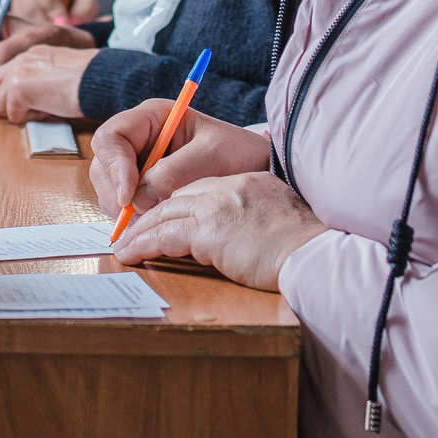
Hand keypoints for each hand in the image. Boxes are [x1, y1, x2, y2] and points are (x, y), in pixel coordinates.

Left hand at [0, 46, 92, 121]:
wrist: (100, 78)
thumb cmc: (86, 82)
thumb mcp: (53, 78)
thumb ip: (28, 87)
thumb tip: (6, 107)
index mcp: (28, 52)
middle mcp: (20, 58)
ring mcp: (18, 71)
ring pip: (1, 104)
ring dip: (18, 112)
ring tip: (44, 106)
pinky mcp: (20, 86)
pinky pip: (15, 114)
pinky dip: (30, 116)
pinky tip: (48, 108)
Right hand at [89, 102, 268, 218]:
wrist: (256, 170)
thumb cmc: (238, 154)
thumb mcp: (210, 157)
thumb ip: (173, 173)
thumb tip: (137, 198)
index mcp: (152, 118)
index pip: (112, 137)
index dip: (115, 166)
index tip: (128, 195)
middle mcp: (139, 139)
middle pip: (104, 164)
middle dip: (115, 191)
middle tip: (135, 216)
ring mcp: (138, 163)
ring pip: (109, 186)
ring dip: (122, 207)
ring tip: (149, 220)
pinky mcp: (143, 186)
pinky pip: (123, 202)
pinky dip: (131, 215)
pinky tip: (152, 221)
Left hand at [113, 172, 322, 291]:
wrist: (315, 252)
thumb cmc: (308, 245)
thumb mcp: (283, 218)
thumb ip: (259, 216)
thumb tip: (248, 233)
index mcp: (246, 183)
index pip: (201, 189)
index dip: (178, 203)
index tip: (163, 215)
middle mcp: (226, 189)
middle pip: (177, 198)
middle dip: (150, 214)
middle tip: (130, 228)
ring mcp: (215, 208)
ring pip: (164, 215)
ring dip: (139, 231)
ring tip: (122, 245)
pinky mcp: (208, 231)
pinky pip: (164, 236)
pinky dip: (142, 245)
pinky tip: (129, 254)